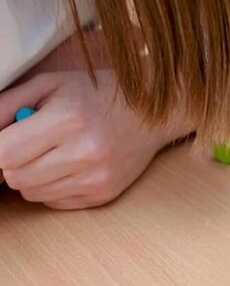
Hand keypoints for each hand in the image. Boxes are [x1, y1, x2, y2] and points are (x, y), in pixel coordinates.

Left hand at [0, 70, 184, 208]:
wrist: (158, 108)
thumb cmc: (100, 91)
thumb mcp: (53, 84)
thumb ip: (8, 105)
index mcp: (70, 117)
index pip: (4, 153)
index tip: (7, 139)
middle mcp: (85, 151)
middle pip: (14, 177)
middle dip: (13, 161)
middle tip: (34, 142)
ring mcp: (96, 176)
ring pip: (31, 192)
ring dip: (33, 175)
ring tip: (56, 151)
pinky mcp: (103, 194)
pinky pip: (53, 201)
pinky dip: (53, 186)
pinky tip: (72, 164)